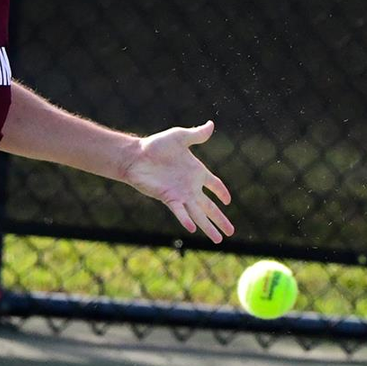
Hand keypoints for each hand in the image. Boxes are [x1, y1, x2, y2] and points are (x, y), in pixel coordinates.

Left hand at [122, 120, 233, 243]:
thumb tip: (211, 124)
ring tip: (218, 241)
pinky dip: (186, 219)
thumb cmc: (156, 146)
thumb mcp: (179, 137)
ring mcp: (181, 194)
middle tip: (231, 233)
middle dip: (221, 220)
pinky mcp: (169, 198)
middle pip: (210, 207)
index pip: (214, 185)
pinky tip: (192, 228)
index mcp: (196, 172)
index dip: (222, 192)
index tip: (228, 201)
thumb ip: (196, 135)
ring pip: (199, 214)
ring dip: (208, 227)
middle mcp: (190, 186)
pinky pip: (180, 211)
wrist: (136, 155)